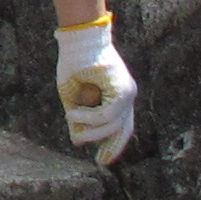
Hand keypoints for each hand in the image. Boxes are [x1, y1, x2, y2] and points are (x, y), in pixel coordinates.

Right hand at [57, 15, 136, 163]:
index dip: (114, 144)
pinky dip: (88, 117)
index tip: (105, 160)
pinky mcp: (122, 89)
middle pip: (123, 129)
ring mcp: (128, 91)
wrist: (79, 37)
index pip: (122, 125)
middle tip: (101, 162)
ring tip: (74, 130)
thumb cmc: (74, 61)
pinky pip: (106, 114)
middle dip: (110, 146)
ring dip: (91, 131)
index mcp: (120, 93)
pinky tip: (72, 115)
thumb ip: (79, 116)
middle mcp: (128, 93)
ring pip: (112, 124)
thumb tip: (78, 141)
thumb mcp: (74, 94)